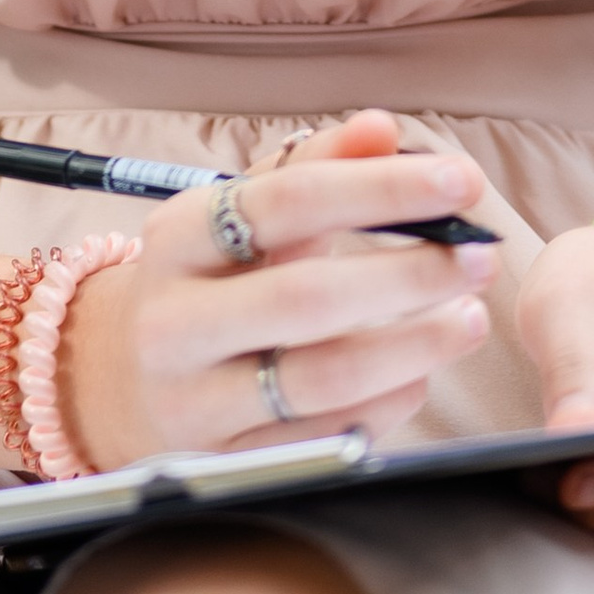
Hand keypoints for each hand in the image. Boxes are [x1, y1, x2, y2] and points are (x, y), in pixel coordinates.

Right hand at [61, 111, 498, 471]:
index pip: (287, 200)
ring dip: (412, 346)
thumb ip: (314, 167)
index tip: (459, 180)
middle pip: (307, 296)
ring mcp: (197, 402)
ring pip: (320, 378)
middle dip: (410, 274)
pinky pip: (325, 437)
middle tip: (480, 254)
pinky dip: (386, 404)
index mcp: (178, 238)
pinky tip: (422, 373)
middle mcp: (176, 320)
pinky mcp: (228, 466)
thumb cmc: (203, 280)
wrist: (113, 380)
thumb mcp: (238, 214)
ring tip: (470, 318)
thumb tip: (383, 127)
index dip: (380, 188)